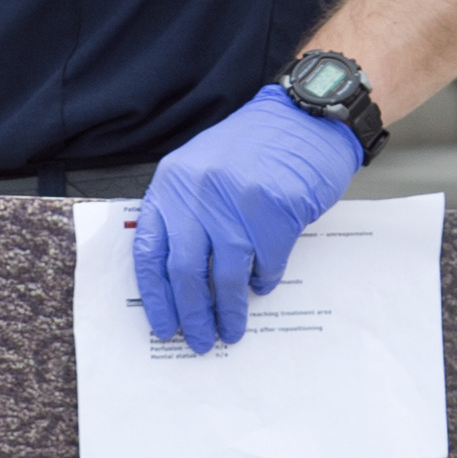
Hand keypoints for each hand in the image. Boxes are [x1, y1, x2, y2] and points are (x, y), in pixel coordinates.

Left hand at [133, 86, 364, 351]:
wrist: (306, 116)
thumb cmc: (255, 147)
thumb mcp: (203, 169)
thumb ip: (186, 214)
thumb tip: (181, 281)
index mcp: (172, 183)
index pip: (150, 251)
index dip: (155, 296)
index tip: (163, 326)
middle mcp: (198, 192)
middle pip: (185, 271)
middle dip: (190, 314)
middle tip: (197, 341)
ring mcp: (236, 201)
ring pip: (224, 275)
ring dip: (228, 311)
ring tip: (230, 332)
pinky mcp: (275, 211)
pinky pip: (265, 264)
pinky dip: (262, 284)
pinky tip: (261, 288)